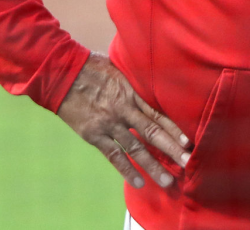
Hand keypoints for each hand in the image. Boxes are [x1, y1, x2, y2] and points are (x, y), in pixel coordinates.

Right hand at [57, 52, 191, 188]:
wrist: (62, 74)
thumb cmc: (90, 67)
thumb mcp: (117, 69)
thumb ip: (132, 82)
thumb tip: (148, 82)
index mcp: (131, 93)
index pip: (157, 114)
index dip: (173, 128)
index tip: (187, 141)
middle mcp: (123, 110)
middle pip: (152, 133)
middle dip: (171, 149)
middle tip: (187, 162)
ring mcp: (109, 124)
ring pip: (135, 148)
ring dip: (152, 165)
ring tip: (167, 180)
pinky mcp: (94, 135)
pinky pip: (113, 155)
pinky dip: (127, 169)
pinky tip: (139, 182)